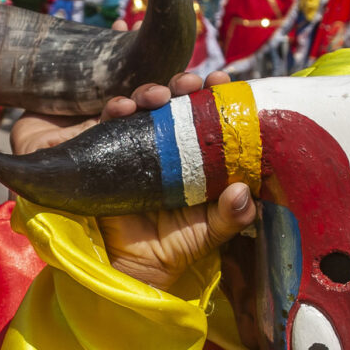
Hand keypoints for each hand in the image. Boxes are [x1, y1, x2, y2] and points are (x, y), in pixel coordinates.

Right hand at [10, 68, 256, 291]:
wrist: (131, 267)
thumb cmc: (174, 247)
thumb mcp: (209, 233)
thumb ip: (232, 216)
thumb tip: (243, 192)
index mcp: (197, 157)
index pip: (208, 116)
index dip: (216, 96)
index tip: (223, 82)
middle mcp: (166, 145)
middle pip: (175, 102)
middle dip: (185, 84)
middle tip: (193, 82)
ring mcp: (135, 145)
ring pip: (142, 105)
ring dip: (151, 91)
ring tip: (160, 96)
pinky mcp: (106, 151)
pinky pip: (107, 124)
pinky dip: (116, 110)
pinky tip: (123, 109)